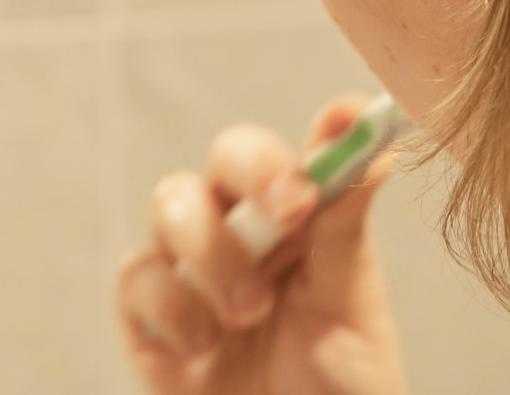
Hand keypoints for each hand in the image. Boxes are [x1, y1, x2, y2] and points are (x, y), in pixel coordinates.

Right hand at [116, 94, 407, 394]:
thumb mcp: (352, 303)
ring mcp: (196, 272)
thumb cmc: (342, 385)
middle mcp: (248, 232)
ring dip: (213, 252)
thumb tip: (374, 140)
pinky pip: (136, 277)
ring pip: (172, 203)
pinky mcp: (152, 320)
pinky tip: (204, 346)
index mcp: (305, 221)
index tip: (332, 144)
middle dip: (254, 173)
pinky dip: (170, 304)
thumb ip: (346, 223)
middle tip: (293, 210)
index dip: (309, 139)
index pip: (297, 152)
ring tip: (250, 312)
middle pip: (227, 157)